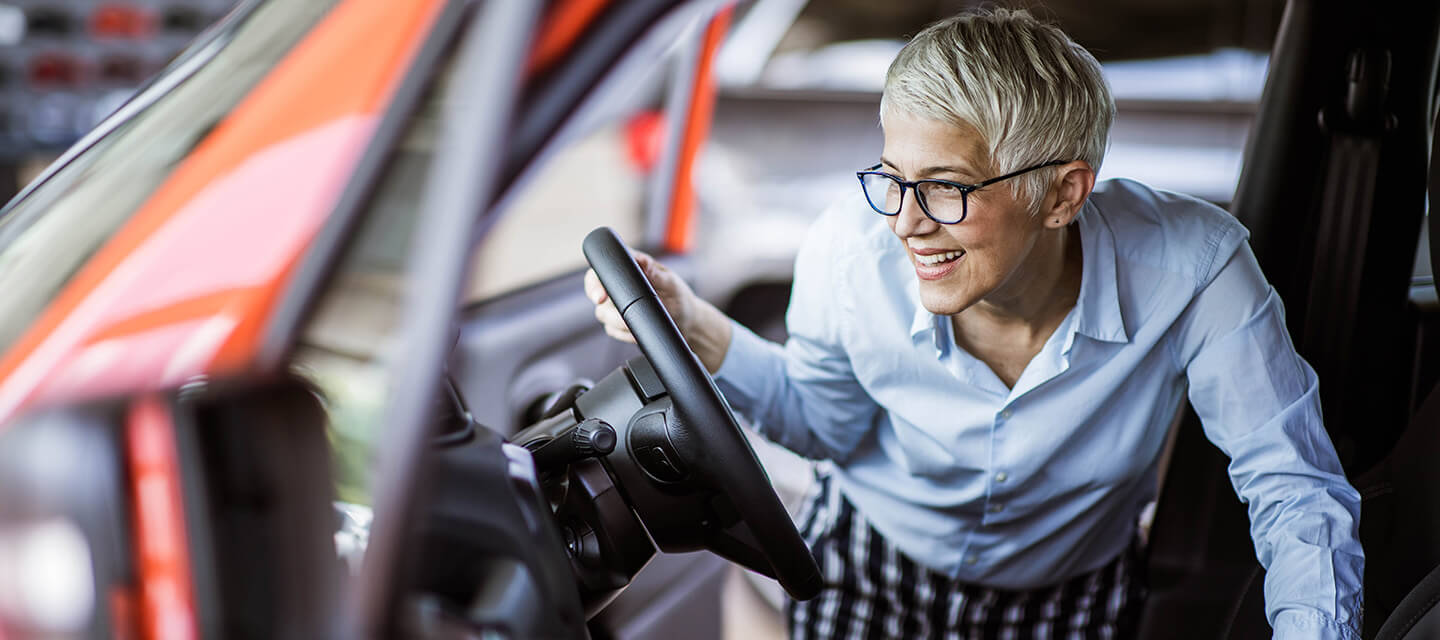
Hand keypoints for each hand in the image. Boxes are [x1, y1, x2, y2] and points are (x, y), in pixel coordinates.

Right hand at [584, 252, 731, 372]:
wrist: (686, 321)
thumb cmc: (678, 296)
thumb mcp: (670, 282)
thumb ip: (655, 272)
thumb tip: (640, 261)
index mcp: (628, 269)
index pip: (601, 269)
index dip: (595, 282)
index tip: (601, 296)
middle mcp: (618, 286)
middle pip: (596, 293)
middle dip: (605, 307)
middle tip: (622, 317)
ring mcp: (617, 305)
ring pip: (603, 315)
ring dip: (619, 323)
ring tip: (638, 325)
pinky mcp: (619, 324)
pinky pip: (613, 331)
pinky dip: (625, 334)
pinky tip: (640, 332)